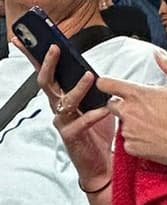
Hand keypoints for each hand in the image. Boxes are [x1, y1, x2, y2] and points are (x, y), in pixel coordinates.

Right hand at [38, 52, 115, 191]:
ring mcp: (63, 122)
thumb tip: (94, 69)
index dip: (33, 57)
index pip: (45, 73)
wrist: (101, 164)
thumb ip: (92, 88)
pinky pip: (81, 123)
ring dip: (77, 87)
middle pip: (46, 83)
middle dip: (48, 64)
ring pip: (64, 101)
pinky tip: (105, 109)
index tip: (23, 39)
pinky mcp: (72, 136)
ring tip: (89, 76)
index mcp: (61, 97)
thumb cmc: (97, 131)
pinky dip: (93, 114)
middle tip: (55, 48)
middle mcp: (58, 108)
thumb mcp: (95, 103)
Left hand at [96, 52, 166, 167]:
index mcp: (138, 94)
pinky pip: (128, 140)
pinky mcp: (132, 147)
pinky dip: (137, 138)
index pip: (106, 84)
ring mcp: (129, 131)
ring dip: (132, 122)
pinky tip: (153, 135)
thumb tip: (159, 54)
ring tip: (153, 123)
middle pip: (111, 104)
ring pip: (122, 123)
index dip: (105, 83)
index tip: (108, 84)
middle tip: (142, 106)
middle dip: (123, 104)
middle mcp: (129, 112)